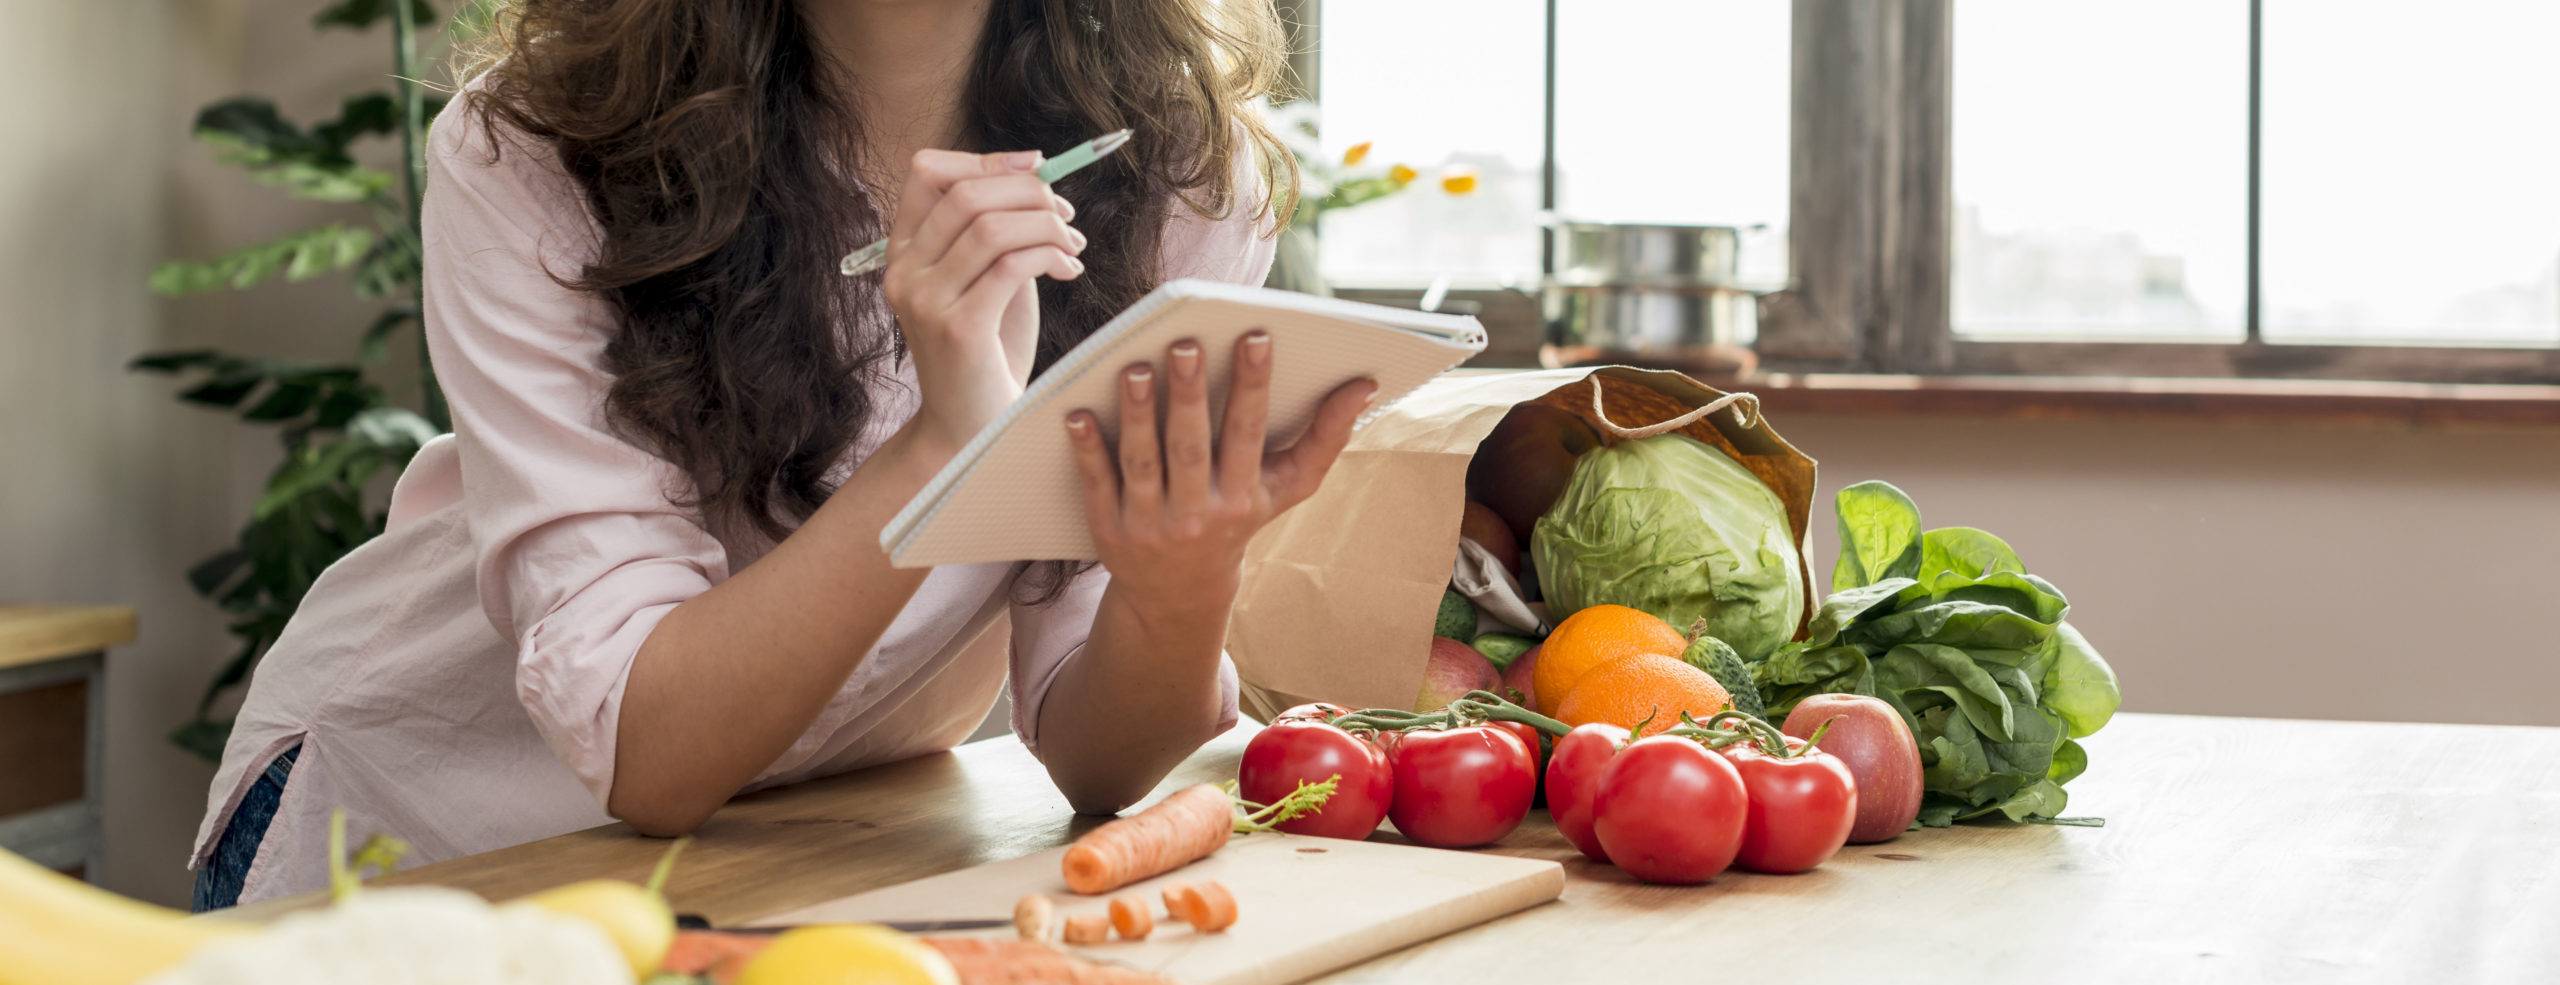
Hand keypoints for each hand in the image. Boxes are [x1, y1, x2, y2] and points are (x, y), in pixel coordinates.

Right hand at [883, 148, 1086, 452]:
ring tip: (1073, 244)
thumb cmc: (987, 352)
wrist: (971, 428)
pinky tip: (1069, 269)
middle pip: (965, 193)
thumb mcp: (987, 281)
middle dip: (1029, 191)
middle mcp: (904, 272)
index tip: (1037, 166)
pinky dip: (1049, 255)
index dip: (985, 159)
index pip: (926, 173)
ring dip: (1046, 224)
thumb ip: (999, 234)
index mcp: (903, 253)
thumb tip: (1038, 181)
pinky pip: (1010, 265)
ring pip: (991, 226)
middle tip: (1067, 213)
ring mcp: (925, 301)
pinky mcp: (958, 328)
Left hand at [1066, 332, 1376, 621]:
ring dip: (1137, 416)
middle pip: (1192, 446)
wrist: (1181, 593)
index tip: (1254, 338)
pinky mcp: (1109, 530)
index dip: (1253, 386)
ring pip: (1144, 462)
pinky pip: (1098, 484)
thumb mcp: (1287, 488)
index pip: (1249, 433)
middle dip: (1189, 394)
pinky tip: (1076, 414)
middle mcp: (1198, 513)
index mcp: (1244, 496)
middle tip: (1183, 343)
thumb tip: (1365, 384)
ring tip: (1133, 369)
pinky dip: (1088, 450)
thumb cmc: (1239, 519)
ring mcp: (1151, 524)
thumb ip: (1326, 437)